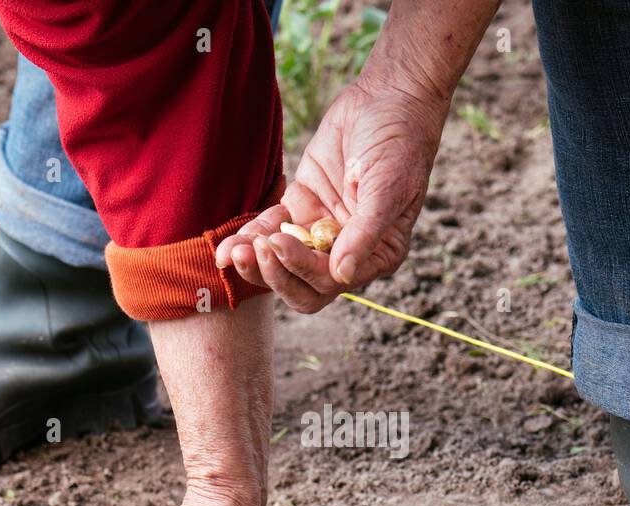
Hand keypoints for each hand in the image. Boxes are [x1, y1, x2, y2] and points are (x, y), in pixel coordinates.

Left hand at [214, 76, 448, 313]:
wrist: (389, 99)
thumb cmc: (400, 145)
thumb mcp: (387, 190)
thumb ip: (365, 234)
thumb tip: (343, 275)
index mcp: (377, 255)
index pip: (332, 281)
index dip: (303, 270)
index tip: (281, 245)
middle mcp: (348, 250)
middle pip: (304, 283)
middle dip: (275, 274)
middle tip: (253, 253)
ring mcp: (322, 229)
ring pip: (283, 261)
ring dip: (257, 263)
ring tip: (231, 254)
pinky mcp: (302, 204)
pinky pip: (273, 227)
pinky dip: (251, 235)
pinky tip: (229, 244)